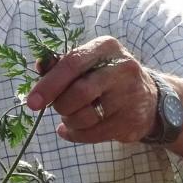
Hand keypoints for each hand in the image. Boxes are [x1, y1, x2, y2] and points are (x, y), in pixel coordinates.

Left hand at [25, 36, 157, 143]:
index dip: (48, 84)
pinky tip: (77, 129)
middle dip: (60, 105)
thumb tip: (39, 66)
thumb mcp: (89, 62)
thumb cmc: (107, 77)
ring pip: (83, 116)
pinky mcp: (130, 121)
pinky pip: (91, 134)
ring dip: (69, 120)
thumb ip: (61, 64)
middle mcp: (122, 68)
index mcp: (106, 47)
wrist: (149, 100)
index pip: (72, 64)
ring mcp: (129, 96)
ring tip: (73, 115)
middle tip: (60, 107)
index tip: (32, 102)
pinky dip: (76, 134)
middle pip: (77, 93)